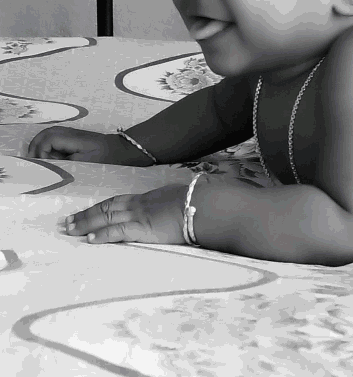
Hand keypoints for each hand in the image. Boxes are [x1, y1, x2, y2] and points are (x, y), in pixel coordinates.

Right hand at [27, 126, 132, 164]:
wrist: (122, 151)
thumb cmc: (106, 159)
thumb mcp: (85, 164)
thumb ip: (64, 163)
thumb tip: (48, 165)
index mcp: (72, 138)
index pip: (47, 140)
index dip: (41, 152)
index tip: (43, 165)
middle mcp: (69, 132)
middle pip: (44, 134)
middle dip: (35, 147)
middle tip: (33, 163)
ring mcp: (72, 134)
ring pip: (48, 135)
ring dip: (40, 146)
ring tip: (38, 161)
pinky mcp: (74, 138)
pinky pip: (56, 138)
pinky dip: (48, 146)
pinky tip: (50, 158)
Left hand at [65, 184, 187, 244]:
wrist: (200, 205)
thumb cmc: (193, 201)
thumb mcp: (175, 197)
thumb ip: (165, 202)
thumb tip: (165, 204)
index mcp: (145, 198)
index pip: (115, 202)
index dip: (97, 207)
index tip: (83, 211)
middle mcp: (137, 205)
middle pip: (104, 208)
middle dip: (84, 215)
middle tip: (66, 222)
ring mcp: (138, 216)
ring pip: (105, 218)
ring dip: (85, 224)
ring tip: (70, 230)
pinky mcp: (143, 229)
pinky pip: (117, 231)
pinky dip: (101, 235)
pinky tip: (89, 239)